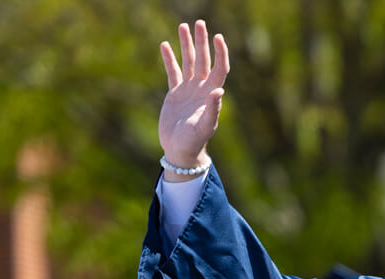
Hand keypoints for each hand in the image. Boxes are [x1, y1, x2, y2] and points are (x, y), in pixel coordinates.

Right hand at [159, 20, 229, 177]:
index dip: (220, 53)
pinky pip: (172, 71)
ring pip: (188, 61)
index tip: (218, 37)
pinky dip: (169, 58)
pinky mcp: (175, 93)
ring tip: (183, 26)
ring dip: (186, 44)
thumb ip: (212, 109)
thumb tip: (219, 91)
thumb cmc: (194, 141)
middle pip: (203, 59)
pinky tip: (164, 44)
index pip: (219, 68)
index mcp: (211, 94)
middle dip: (202, 41)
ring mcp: (188, 89)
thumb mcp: (204, 126)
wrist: (179, 150)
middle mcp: (201, 88)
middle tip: (199, 23)